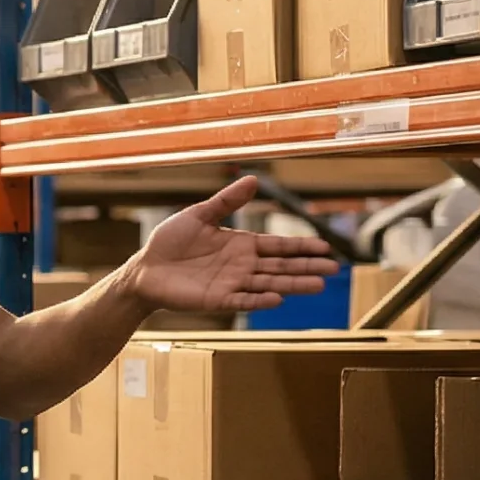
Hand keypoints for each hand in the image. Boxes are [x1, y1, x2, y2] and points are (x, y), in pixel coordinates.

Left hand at [127, 176, 338, 313]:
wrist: (145, 269)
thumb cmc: (170, 241)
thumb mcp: (199, 215)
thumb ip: (226, 201)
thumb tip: (254, 179)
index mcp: (241, 245)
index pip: (278, 246)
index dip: (301, 246)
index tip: (325, 246)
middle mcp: (242, 266)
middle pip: (281, 267)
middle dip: (307, 267)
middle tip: (334, 269)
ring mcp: (232, 284)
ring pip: (269, 284)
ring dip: (293, 285)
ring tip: (318, 284)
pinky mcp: (217, 299)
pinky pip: (242, 301)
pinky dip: (259, 300)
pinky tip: (278, 298)